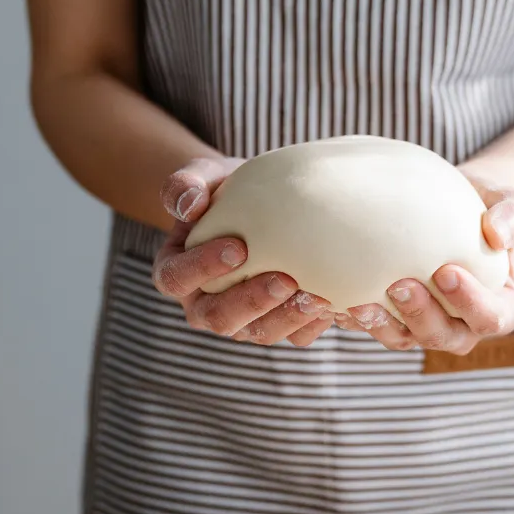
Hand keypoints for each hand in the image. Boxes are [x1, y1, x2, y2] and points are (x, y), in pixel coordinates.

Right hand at [153, 156, 333, 346]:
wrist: (261, 206)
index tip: (238, 247)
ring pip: (258, 333)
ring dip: (288, 318)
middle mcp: (203, 304)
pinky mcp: (275, 325)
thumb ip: (186, 185)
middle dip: (252, 302)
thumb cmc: (225, 191)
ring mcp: (240, 321)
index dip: (203, 268)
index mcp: (175, 271)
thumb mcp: (203, 177)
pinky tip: (337, 304)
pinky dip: (315, 324)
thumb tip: (188, 205)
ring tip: (319, 297)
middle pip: (218, 317)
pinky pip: (294, 336)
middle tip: (285, 279)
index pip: (176, 278)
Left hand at [342, 175, 513, 353]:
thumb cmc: (487, 205)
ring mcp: (425, 326)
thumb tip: (498, 232)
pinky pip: (375, 326)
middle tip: (398, 283)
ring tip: (358, 302)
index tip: (446, 271)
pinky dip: (356, 319)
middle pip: (444, 337)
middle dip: (420, 315)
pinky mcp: (394, 319)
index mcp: (499, 308)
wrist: (453, 206)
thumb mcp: (508, 201)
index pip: (490, 318)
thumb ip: (513, 215)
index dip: (469, 302)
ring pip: (405, 339)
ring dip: (382, 325)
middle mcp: (462, 326)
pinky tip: (334, 300)